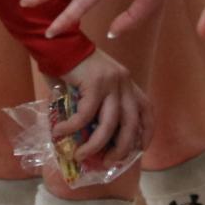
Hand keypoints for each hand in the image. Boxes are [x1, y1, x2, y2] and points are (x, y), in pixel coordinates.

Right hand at [56, 49, 149, 165]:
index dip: (146, 132)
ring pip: (109, 124)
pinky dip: (72, 128)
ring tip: (80, 155)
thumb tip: (89, 138)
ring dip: (95, 145)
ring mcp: (111, 83)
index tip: (139, 150)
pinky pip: (85, 115)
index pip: (146, 109)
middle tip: (107, 162)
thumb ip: (96, 107)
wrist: (58, 42)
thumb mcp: (91, 87)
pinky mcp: (94, 84)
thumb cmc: (71, 66)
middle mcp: (124, 82)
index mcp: (127, 82)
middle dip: (121, 148)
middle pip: (131, 123)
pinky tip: (59, 133)